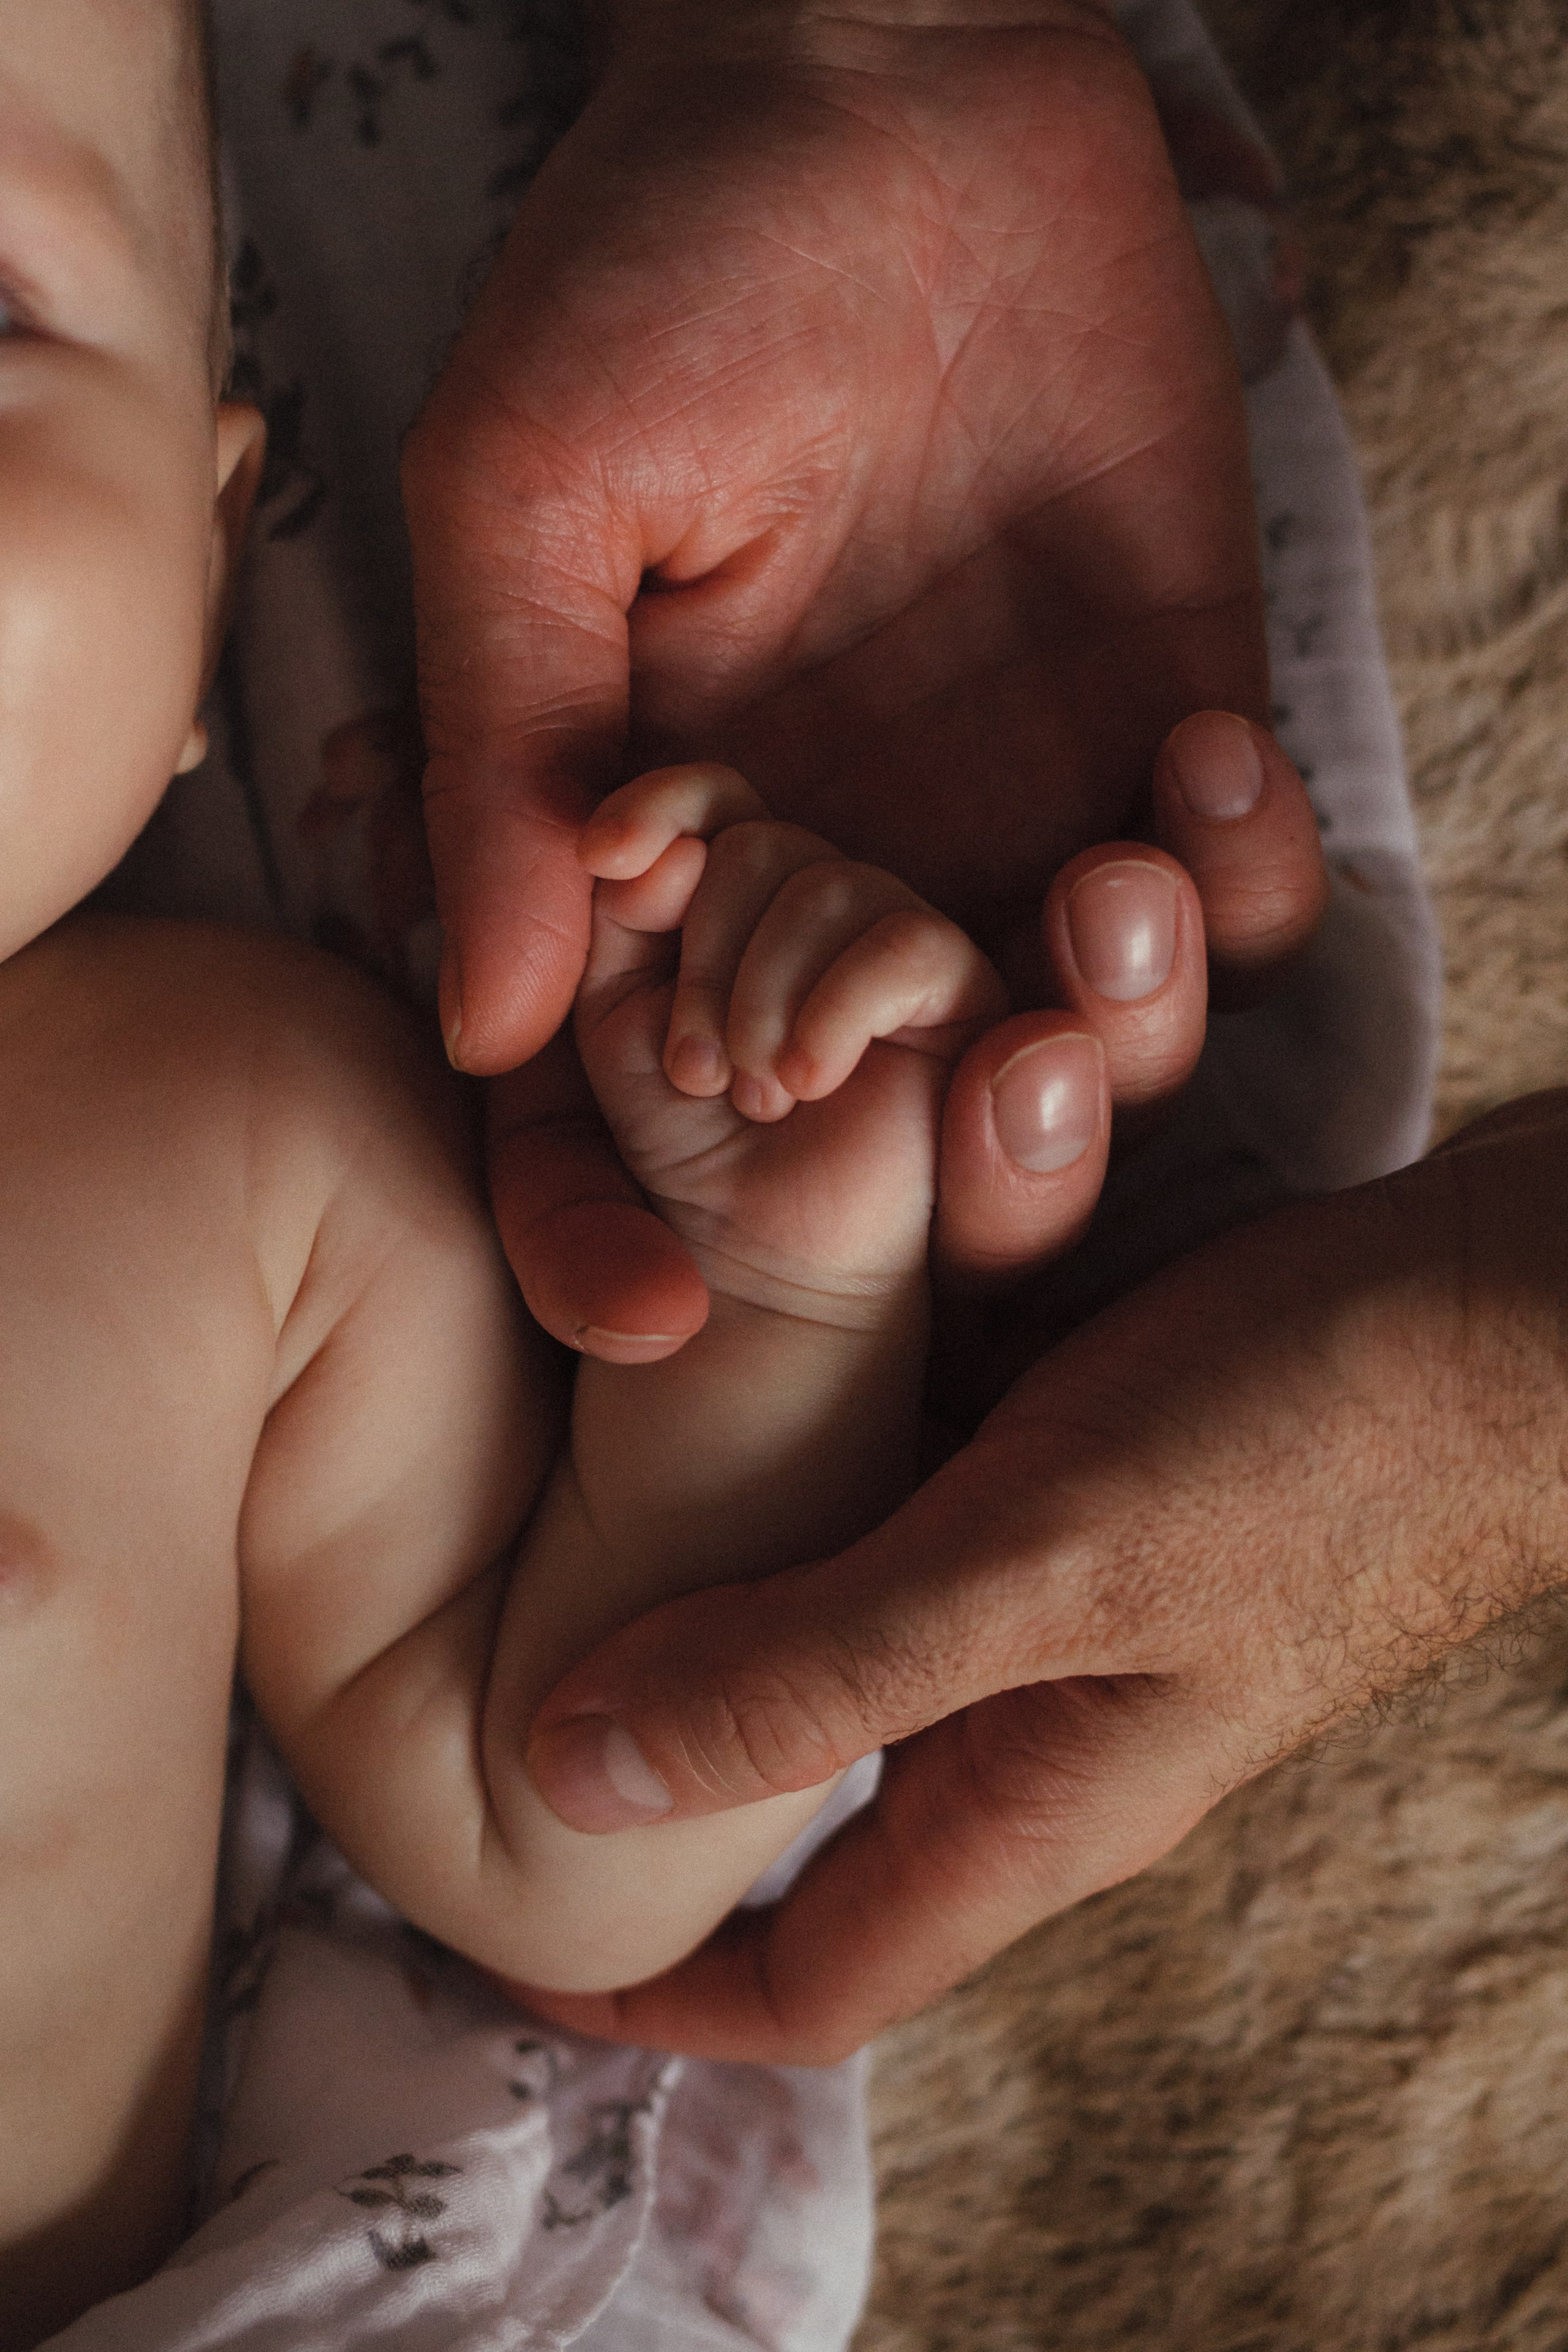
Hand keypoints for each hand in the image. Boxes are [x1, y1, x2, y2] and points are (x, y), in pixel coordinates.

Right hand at [403, 0, 1327, 1341]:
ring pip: (1084, 1074)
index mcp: (661, 868)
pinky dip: (1246, 893)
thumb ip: (506, 764)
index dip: (607, 1241)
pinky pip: (1238, 916)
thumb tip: (479, 1024)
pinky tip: (1208, 760)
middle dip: (954, 1181)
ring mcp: (1005, 829)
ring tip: (1116, 880)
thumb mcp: (526, 501)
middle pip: (889, 1165)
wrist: (891, 90)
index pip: (616, 1118)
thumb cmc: (664, 270)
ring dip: (1122, 1044)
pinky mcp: (1163, 742)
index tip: (655, 1317)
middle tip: (978, 1067)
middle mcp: (835, 885)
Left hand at [505, 1098, 1567, 2058]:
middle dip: (667, 1775)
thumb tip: (566, 1774)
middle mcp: (1045, 1724)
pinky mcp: (1103, 1483)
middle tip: (509, 1692)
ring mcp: (1079, 1603)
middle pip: (813, 1810)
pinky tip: (760, 1356)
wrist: (1507, 1301)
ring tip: (592, 1501)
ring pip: (856, 1630)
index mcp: (1034, 1808)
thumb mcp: (1040, 1561)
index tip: (502, 1945)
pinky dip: (832, 1454)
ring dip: (737, 1582)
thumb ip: (816, 1668)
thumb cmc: (1311, 1439)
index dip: (646, 1995)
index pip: (810, 1984)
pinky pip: (923, 1498)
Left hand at [574, 764, 1007, 1334]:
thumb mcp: (606, 1020)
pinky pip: (908, 948)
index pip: (707, 798)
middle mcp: (812, 898)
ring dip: (762, 995)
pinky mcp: (962, 1002)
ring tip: (748, 1094)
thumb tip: (655, 850)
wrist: (739, 1264)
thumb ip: (614, 920)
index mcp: (725, 891)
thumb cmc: (671, 1144)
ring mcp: (891, 942)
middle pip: (760, 841)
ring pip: (828, 883)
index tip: (604, 857)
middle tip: (691, 1070)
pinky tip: (805, 1079)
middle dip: (704, 952)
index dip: (659, 809)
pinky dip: (838, 1004)